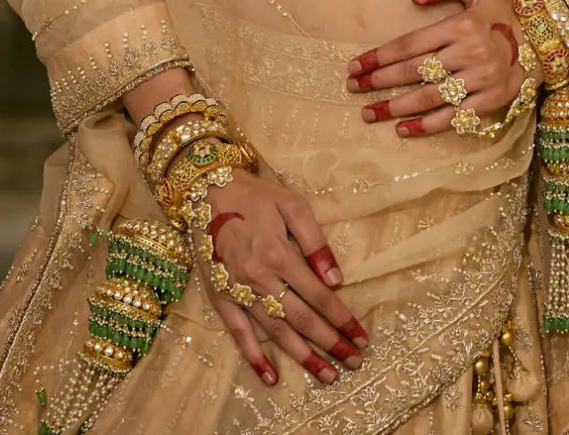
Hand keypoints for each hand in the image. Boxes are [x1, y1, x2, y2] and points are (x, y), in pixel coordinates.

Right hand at [191, 170, 368, 387]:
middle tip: (354, 362)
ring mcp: (238, 291)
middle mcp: (259, 279)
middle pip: (301, 319)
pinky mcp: (220, 297)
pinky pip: (238, 333)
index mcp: (279, 255)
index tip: (361, 336)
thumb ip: (314, 241)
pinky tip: (270, 378)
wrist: (207, 191)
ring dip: (302, 356)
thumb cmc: (256, 196)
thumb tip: (336, 280)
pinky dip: (254, 357)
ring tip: (327, 374)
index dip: (342, 318)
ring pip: (275, 331)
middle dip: (331, 343)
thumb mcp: (292, 204)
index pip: (319, 295)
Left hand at [345, 0, 533, 135]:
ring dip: (395, 107)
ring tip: (369, 113)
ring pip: (428, 97)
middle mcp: (469, 53)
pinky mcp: (491, 101)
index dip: (379, 56)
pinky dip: (427, 126)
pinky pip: (454, 117)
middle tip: (353, 88)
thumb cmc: (504, 12)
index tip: (355, 65)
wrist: (546, 39)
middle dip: (378, 81)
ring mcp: (481, 80)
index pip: (410, 44)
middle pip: (413, 72)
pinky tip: (403, 129)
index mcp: (461, 25)